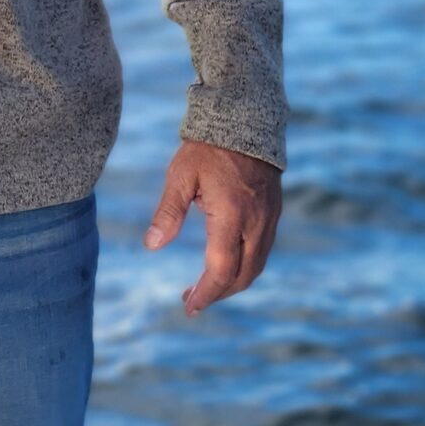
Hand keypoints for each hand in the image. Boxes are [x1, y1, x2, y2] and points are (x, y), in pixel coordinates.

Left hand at [144, 139, 282, 315]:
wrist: (245, 119)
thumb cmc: (207, 147)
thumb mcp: (180, 176)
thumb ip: (168, 212)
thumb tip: (151, 245)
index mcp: (232, 216)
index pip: (221, 269)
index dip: (205, 293)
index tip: (189, 306)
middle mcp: (256, 222)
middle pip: (243, 275)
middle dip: (218, 293)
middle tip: (192, 300)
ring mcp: (268, 218)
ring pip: (256, 265)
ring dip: (233, 282)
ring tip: (207, 287)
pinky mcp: (273, 212)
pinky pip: (262, 250)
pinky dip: (245, 266)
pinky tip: (226, 263)